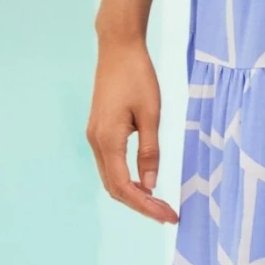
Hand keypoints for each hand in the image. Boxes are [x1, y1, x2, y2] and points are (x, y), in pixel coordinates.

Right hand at [87, 36, 178, 222]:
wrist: (117, 49)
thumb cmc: (137, 76)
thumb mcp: (151, 114)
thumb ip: (150, 151)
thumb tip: (150, 183)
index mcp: (108, 140)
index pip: (125, 187)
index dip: (146, 206)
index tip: (168, 216)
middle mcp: (96, 142)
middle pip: (114, 189)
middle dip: (141, 206)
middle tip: (168, 215)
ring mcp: (95, 137)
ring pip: (110, 179)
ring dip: (133, 195)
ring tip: (159, 204)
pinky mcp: (99, 131)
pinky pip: (110, 166)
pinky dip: (126, 180)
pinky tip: (145, 183)